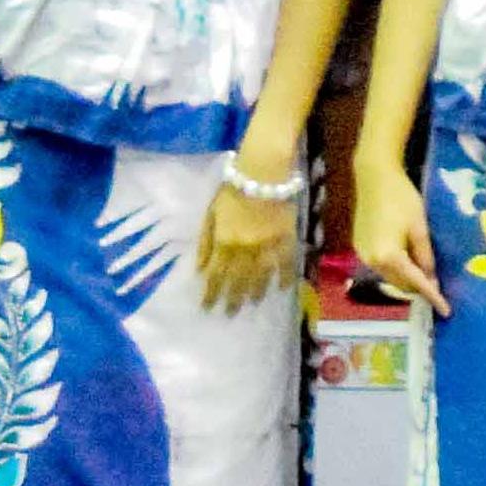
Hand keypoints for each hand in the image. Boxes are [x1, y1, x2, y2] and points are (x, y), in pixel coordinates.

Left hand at [198, 166, 301, 312]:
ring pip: (261, 276)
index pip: (216, 275)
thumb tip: (199, 270)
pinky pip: (286, 262)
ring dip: (255, 292)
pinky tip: (283, 288)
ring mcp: (267, 245)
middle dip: (232, 299)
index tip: (207, 308)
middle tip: (230, 314)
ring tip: (252, 303)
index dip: (211, 294)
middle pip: (238, 281)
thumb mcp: (211, 212)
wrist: (263, 171)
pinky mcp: (286, 237)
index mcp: (225, 242)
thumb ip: (205, 241)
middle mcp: (245, 249)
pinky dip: (285, 277)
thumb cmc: (233, 189)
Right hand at [352, 152, 448, 316]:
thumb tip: (431, 279)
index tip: (445, 310)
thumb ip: (425, 255)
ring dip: (406, 277)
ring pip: (390, 276)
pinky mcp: (359, 247)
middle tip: (437, 284)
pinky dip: (395, 266)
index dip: (432, 296)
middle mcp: (372, 261)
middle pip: (400, 284)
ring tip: (423, 270)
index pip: (416, 283)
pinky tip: (405, 256)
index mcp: (389, 257)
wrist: (374, 176)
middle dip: (419, 286)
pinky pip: (381, 265)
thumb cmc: (402, 197)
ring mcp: (363, 255)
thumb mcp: (419, 226)